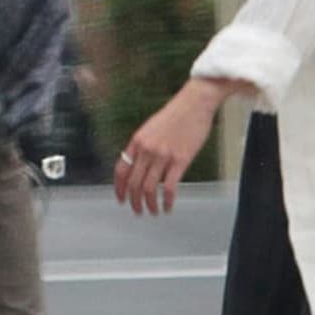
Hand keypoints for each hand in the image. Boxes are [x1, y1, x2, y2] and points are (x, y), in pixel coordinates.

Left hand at [114, 80, 224, 215]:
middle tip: (138, 211)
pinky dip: (167, 201)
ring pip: (149, 188)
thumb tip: (140, 164)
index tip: (122, 199)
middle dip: (134, 201)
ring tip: (153, 212)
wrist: (195, 103)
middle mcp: (146, 150)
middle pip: (133, 183)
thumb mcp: (152, 128)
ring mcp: (163, 156)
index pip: (121, 170)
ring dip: (149, 204)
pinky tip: (168, 207)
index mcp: (137, 141)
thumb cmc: (177, 113)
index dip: (119, 188)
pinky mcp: (180, 160)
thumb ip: (144, 146)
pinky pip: (169, 187)